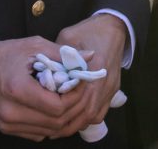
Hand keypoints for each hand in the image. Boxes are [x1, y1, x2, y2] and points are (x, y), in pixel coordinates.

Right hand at [0, 36, 75, 140]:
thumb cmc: (5, 54)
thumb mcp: (34, 46)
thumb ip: (63, 54)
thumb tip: (90, 57)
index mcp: (18, 89)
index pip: (58, 106)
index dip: (75, 96)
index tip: (80, 82)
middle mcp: (12, 112)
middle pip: (56, 122)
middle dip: (74, 108)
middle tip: (80, 91)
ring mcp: (8, 124)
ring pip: (49, 131)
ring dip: (65, 118)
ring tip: (70, 98)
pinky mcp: (7, 129)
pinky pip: (38, 134)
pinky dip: (51, 124)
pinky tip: (54, 108)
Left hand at [53, 14, 126, 136]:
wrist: (114, 26)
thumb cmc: (89, 30)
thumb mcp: (68, 37)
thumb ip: (57, 55)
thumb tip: (44, 70)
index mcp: (93, 68)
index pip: (78, 99)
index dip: (61, 111)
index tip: (46, 117)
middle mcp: (104, 82)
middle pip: (86, 112)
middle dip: (67, 124)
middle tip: (49, 130)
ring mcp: (110, 87)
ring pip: (94, 116)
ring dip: (77, 123)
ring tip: (58, 129)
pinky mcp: (113, 89)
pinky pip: (101, 111)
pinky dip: (88, 119)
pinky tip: (75, 119)